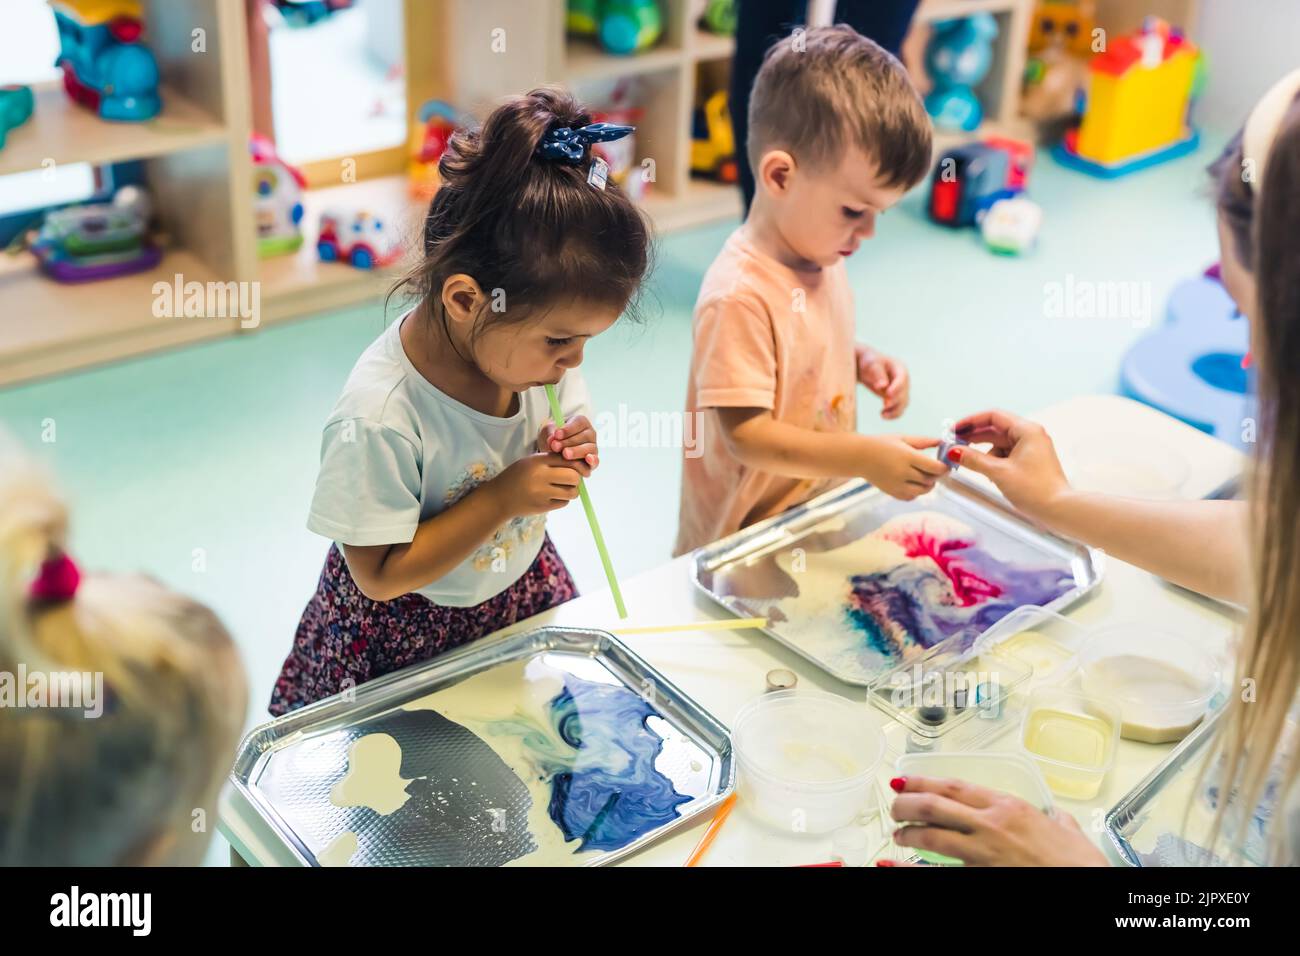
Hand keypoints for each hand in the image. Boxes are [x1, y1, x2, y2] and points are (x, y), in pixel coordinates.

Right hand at [487, 453, 584, 517]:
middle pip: (573, 476)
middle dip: (576, 478)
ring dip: (572, 490)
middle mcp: (540, 476)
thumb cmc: (517, 476)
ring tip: (564, 488)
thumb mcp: (530, 462)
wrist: (499, 498)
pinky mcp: (543, 507)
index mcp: (538, 461)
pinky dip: (563, 500)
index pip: (568, 459)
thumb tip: (578, 462)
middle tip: (570, 479)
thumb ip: (551, 459)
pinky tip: (554, 496)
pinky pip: (564, 503)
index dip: (576, 463)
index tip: (576, 467)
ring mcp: (542, 493)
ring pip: (572, 492)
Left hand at [538, 415, 598, 468]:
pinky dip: (593, 460)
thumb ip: (551, 433)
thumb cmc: (553, 438)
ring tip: (565, 454)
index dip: (568, 429)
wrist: (553, 453)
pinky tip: (588, 459)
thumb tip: (553, 440)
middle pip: (585, 436)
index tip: (556, 435)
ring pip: (589, 448)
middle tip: (555, 446)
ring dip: (577, 451)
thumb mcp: (548, 431)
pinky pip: (596, 461)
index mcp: (581, 422)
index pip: (579, 422)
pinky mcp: (593, 461)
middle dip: (569, 442)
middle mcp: (590, 434)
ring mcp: (593, 447)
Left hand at [857, 346, 909, 419]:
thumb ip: (877, 374)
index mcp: (900, 368)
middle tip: (885, 405)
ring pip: (903, 403)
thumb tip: (883, 386)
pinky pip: (898, 408)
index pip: (902, 379)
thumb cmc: (868, 362)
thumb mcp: (871, 364)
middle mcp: (903, 380)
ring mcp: (901, 390)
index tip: (888, 394)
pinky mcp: (895, 398)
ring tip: (882, 415)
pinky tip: (882, 415)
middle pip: (904, 393)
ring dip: (895, 410)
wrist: (865, 366)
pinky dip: (893, 414)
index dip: (897, 387)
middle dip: (895, 400)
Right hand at [861, 434, 947, 499]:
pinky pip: (911, 497)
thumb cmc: (881, 444)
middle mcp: (903, 472)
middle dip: (936, 475)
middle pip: (930, 480)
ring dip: (928, 485)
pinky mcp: (892, 492)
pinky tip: (912, 483)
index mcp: (907, 456)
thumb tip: (942, 442)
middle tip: (935, 468)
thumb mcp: (902, 438)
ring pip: (923, 491)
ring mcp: (897, 484)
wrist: (858, 456)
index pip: (935, 468)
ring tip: (924, 476)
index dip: (944, 468)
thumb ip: (924, 441)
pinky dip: (916, 492)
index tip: (946, 464)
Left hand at [888, 775, 1108, 866]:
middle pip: (933, 805)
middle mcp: (991, 825)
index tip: (903, 780)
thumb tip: (1054, 815)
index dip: (922, 781)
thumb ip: (1054, 818)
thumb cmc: (1080, 863)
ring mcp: (983, 853)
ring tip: (898, 834)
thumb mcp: (1068, 829)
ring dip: (907, 833)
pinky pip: (936, 872)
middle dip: (906, 804)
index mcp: (1009, 806)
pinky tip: (889, 866)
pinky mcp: (980, 878)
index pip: (954, 786)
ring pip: (930, 835)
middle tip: (895, 807)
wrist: (1087, 884)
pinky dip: (908, 869)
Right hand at [950, 409, 1071, 522]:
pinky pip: (1007, 455)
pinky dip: (994, 461)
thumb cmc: (1035, 490)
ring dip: (984, 452)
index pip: (993, 416)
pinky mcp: (1030, 461)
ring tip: (970, 463)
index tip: (955, 430)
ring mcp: (1031, 448)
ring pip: (1000, 443)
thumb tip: (955, 451)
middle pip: (996, 429)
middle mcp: (1030, 435)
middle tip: (955, 445)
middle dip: (975, 437)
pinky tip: (986, 473)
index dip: (971, 422)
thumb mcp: (998, 472)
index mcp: (1027, 430)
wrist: (1058, 510)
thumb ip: (974, 460)